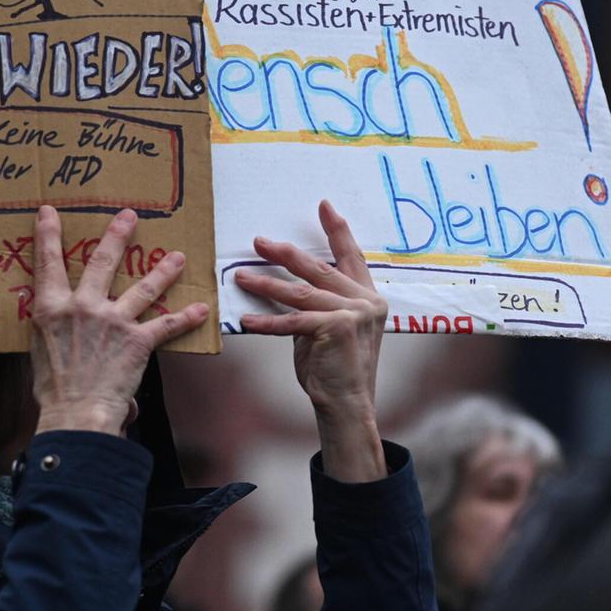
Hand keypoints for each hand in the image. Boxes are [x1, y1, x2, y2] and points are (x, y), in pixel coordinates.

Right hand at [30, 205, 208, 435]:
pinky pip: (167, 325)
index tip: (49, 212)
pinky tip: (200, 309)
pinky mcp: (138, 340)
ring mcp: (113, 321)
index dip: (48, 235)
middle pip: (101, 263)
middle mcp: (83, 307)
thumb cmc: (53, 389)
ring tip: (178, 257)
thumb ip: (52, 328)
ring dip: (163, 271)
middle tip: (130, 216)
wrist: (75, 413)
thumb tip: (58, 325)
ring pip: (143, 287)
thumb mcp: (40, 349)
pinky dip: (186, 318)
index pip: (47, 264)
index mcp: (51, 308)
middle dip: (117, 236)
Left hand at [236, 201, 389, 481]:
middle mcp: (366, 301)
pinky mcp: (337, 328)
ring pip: (300, 292)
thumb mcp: (329, 329)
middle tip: (259, 241)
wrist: (348, 404)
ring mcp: (354, 313)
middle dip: (285, 254)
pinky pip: (293, 321)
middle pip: (319, 268)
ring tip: (241, 276)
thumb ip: (316, 306)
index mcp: (369, 296)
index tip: (324, 205)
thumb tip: (281, 287)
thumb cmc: (335, 368)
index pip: (352, 256)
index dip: (338, 230)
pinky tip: (246, 320)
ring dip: (266, 284)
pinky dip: (267, 321)